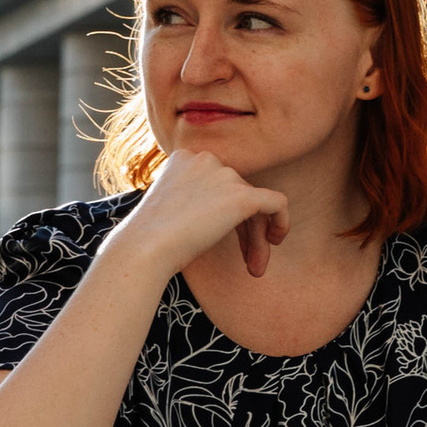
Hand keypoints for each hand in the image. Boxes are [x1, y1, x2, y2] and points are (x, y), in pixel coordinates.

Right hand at [113, 146, 290, 282]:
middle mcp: (206, 158)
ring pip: (255, 205)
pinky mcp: (242, 195)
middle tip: (247, 261)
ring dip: (256, 238)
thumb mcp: (171, 208)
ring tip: (254, 268)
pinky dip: (281, 221)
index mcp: (185, 158)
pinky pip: (277, 203)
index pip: (219, 184)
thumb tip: (222, 212)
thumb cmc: (150, 239)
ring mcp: (224, 175)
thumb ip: (196, 200)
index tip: (221, 240)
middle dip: (245, 229)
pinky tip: (276, 241)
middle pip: (238, 194)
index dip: (225, 214)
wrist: (145, 248)